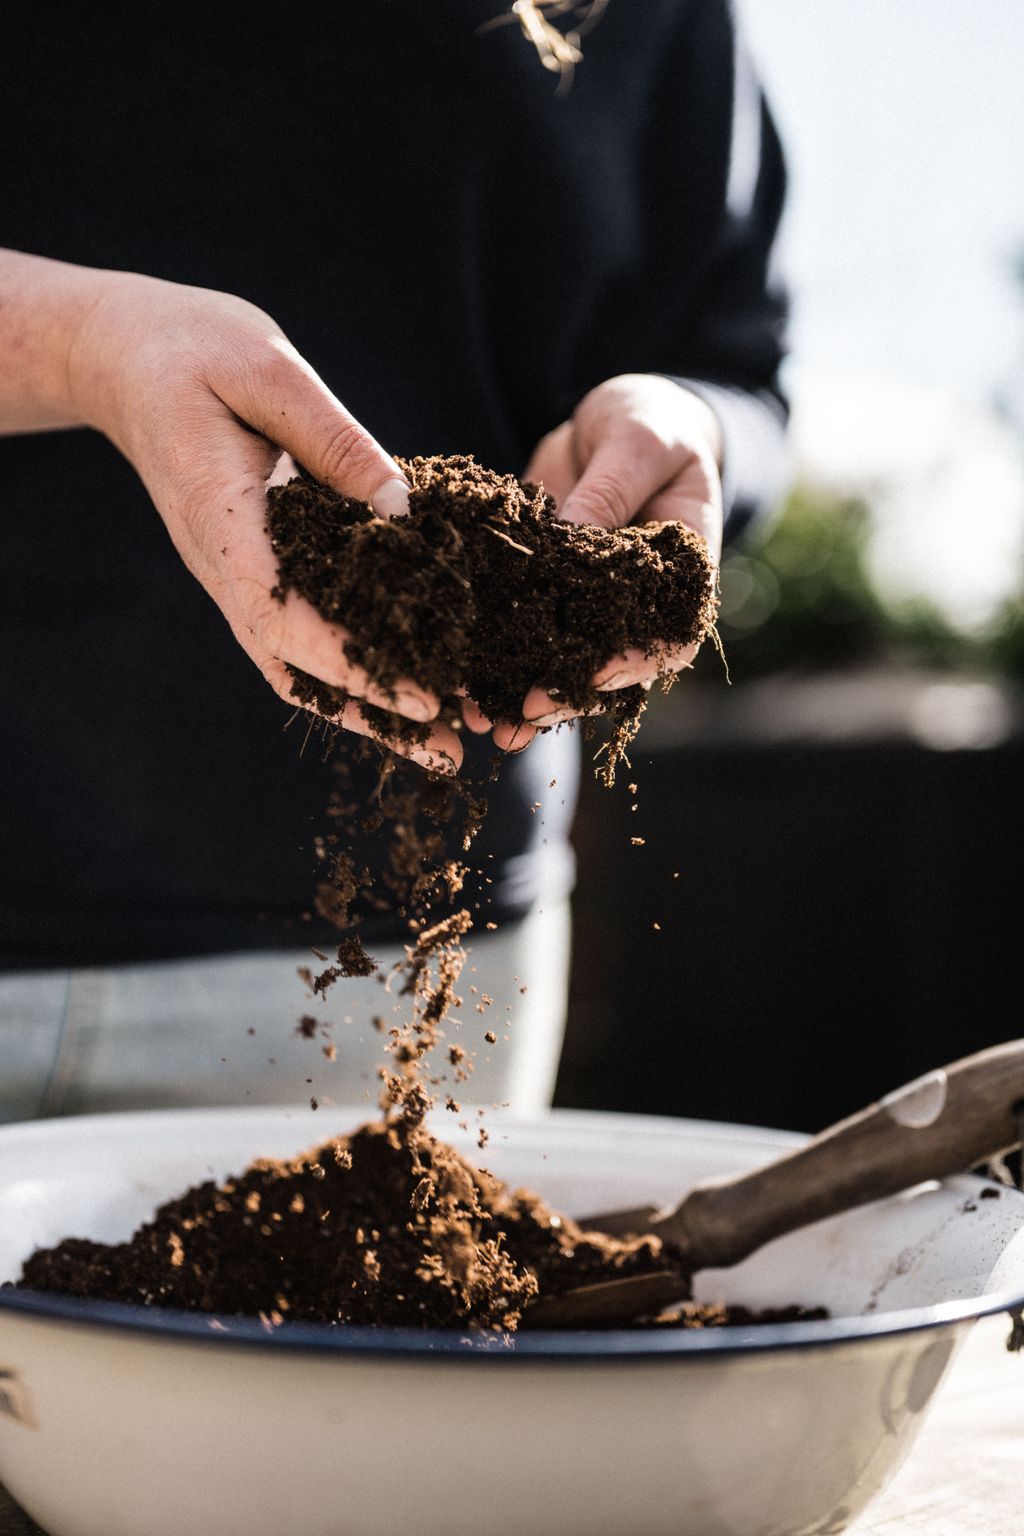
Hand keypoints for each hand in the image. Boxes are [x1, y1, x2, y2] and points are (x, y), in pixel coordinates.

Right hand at [66, 271, 461, 770]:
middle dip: (373, 714)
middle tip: (447, 750)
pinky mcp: (255, 566)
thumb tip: (403, 514)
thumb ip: (334, 441)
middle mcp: (224, 567)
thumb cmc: (193, 349)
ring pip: (297, 665)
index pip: (284, 616)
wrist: (129, 357)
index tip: (420, 696)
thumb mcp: (267, 369)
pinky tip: (402, 686)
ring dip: (365, 708)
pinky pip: (300, 634)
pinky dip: (350, 669)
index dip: (353, 665)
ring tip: (438, 741)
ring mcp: (235, 574)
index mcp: (222, 522)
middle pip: (295, 668)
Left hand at [491, 373, 723, 752]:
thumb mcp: (638, 441)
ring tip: (483, 718)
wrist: (614, 419)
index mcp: (682, 573)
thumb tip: (573, 541)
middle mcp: (638, 603)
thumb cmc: (649, 422)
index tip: (596, 676)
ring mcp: (590, 602)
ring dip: (523, 692)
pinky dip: (493, 656)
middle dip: (567, 694)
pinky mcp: (546, 590)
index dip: (639, 663)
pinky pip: (522, 630)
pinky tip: (459, 682)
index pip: (672, 636)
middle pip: (611, 666)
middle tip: (523, 713)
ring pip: (562, 661)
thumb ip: (613, 488)